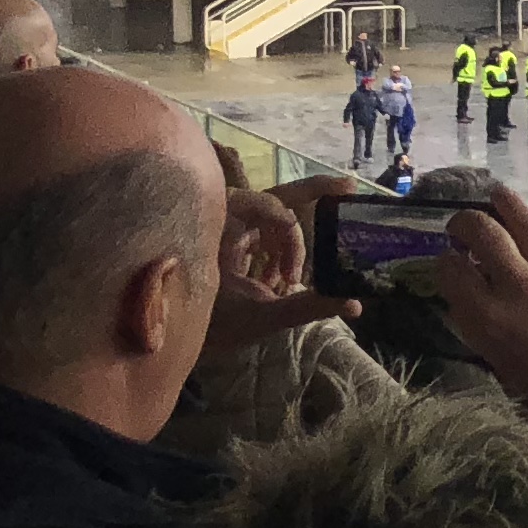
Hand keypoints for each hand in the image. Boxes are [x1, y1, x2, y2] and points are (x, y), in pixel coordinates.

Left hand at [202, 184, 356, 359]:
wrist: (172, 340)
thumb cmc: (209, 327)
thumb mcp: (262, 317)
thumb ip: (309, 308)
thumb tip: (355, 304)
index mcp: (223, 227)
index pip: (271, 207)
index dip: (292, 238)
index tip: (295, 277)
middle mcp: (223, 220)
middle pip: (276, 197)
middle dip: (313, 192)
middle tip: (348, 187)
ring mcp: (224, 231)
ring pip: (270, 218)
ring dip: (290, 242)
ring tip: (292, 278)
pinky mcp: (225, 246)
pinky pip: (260, 233)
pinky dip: (277, 250)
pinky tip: (278, 282)